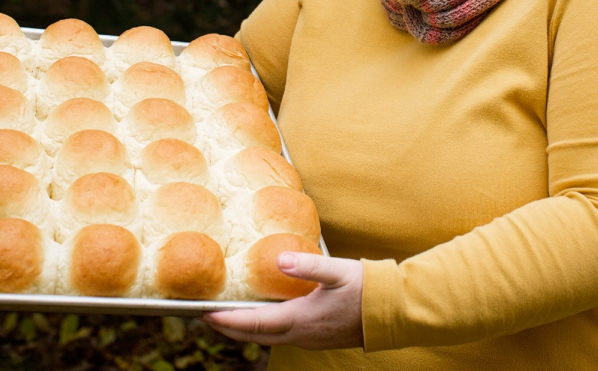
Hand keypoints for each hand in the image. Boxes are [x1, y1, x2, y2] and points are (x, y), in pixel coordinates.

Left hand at [202, 252, 363, 349]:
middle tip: (207, 315)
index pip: (253, 324)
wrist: (393, 312)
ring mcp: (310, 339)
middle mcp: (301, 335)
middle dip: (230, 327)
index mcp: (300, 320)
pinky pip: (283, 335)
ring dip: (247, 328)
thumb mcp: (337, 271)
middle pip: (255, 336)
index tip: (204, 313)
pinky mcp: (318, 337)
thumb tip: (279, 259)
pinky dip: (265, 327)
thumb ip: (307, 265)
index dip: (226, 321)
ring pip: (269, 338)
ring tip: (230, 314)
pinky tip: (265, 314)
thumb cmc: (367, 288)